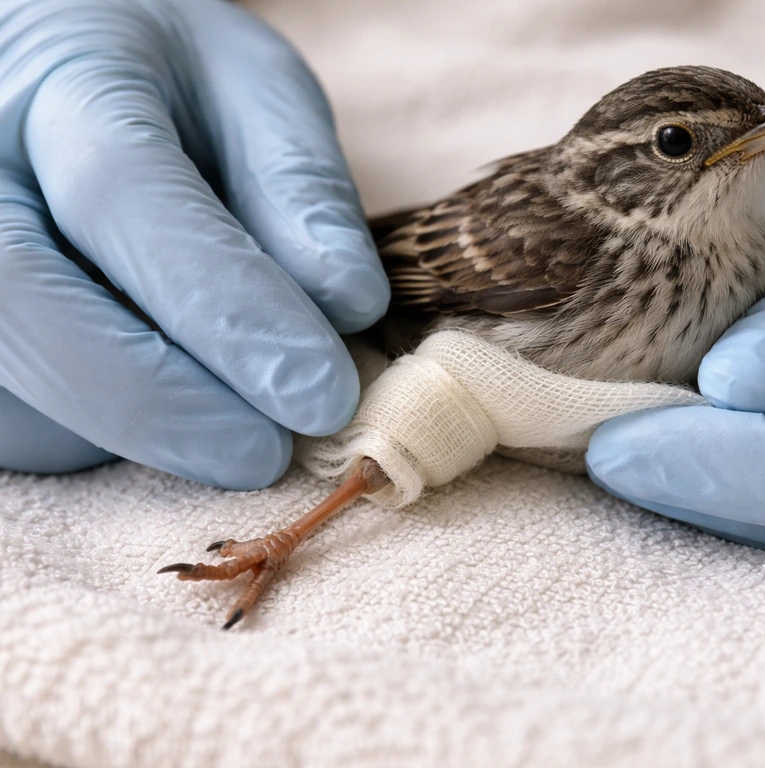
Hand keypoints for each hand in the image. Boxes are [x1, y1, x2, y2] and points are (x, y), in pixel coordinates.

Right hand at [0, 0, 388, 488]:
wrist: (70, 77)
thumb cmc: (176, 85)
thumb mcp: (257, 95)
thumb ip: (296, 187)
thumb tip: (345, 305)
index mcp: (63, 75)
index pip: (122, 193)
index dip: (226, 306)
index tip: (321, 392)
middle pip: (20, 295)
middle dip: (154, 398)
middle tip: (266, 453)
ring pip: (4, 375)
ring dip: (124, 429)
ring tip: (230, 427)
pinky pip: (6, 415)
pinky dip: (89, 437)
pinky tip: (168, 411)